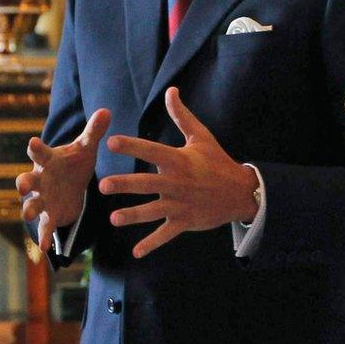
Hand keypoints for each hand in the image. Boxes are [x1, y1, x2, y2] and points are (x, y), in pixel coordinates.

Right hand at [17, 109, 110, 250]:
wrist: (71, 186)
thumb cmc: (73, 163)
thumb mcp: (85, 148)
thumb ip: (94, 132)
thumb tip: (106, 110)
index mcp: (48, 161)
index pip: (39, 152)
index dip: (35, 147)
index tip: (32, 142)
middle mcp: (39, 180)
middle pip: (26, 180)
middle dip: (23, 183)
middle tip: (21, 185)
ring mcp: (41, 199)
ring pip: (30, 205)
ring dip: (28, 210)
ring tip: (28, 216)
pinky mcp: (49, 216)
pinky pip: (44, 227)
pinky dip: (43, 237)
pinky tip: (44, 249)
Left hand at [100, 88, 259, 257]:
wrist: (241, 192)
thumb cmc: (217, 161)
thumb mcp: (201, 137)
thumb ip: (181, 116)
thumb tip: (171, 90)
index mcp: (179, 161)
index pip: (151, 151)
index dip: (132, 146)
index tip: (111, 142)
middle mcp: (178, 183)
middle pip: (147, 184)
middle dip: (125, 185)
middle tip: (103, 185)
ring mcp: (181, 204)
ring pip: (153, 211)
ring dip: (133, 216)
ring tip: (113, 218)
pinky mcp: (185, 222)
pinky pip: (166, 234)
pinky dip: (151, 244)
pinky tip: (136, 253)